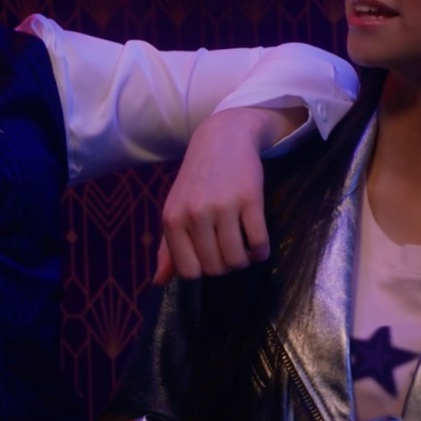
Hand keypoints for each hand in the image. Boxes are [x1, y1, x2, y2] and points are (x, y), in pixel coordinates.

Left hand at [153, 105, 305, 282]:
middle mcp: (195, 214)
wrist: (222, 138)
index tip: (210, 257)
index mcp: (173, 220)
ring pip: (237, 260)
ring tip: (244, 247)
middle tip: (229, 248)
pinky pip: (259, 243)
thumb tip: (159, 282)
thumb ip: (167, 248)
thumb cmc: (197, 180)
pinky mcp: (250, 199)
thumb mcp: (176, 209)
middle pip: (215, 268)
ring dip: (245, 260)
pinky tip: (258, 243)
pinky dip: (261, 251)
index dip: (203, 270)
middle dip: (226, 265)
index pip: (189, 271)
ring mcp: (222, 206)